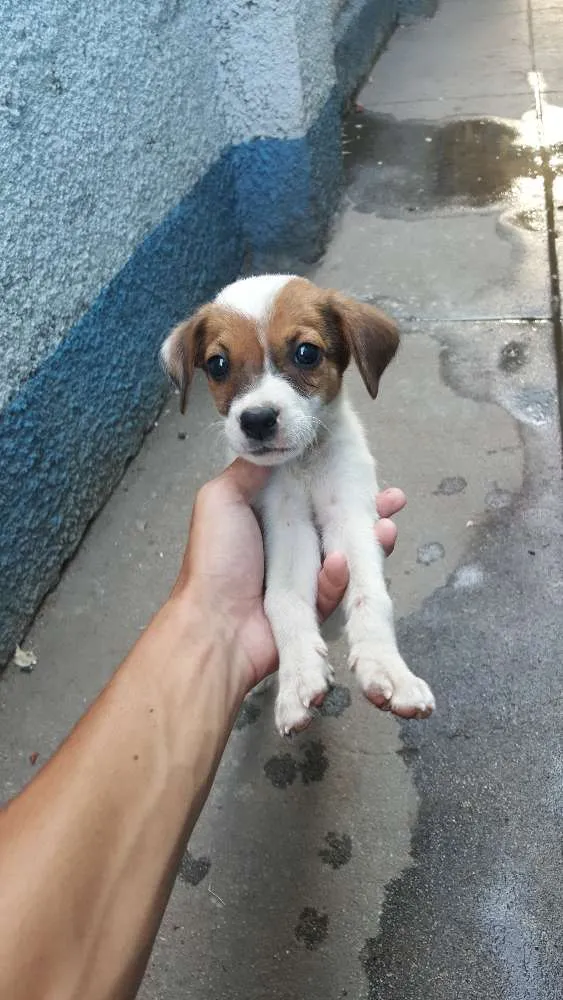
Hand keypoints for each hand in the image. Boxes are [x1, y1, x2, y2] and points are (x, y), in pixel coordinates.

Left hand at [174, 460, 405, 690]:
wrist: (214, 624)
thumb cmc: (214, 560)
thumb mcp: (220, 499)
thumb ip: (246, 472)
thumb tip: (271, 445)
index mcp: (265, 517)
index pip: (308, 492)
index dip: (334, 479)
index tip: (359, 464)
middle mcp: (286, 544)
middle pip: (335, 522)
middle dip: (366, 509)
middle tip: (392, 498)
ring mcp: (301, 577)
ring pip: (346, 554)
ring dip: (369, 540)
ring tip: (387, 527)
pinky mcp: (313, 607)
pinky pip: (337, 588)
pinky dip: (344, 575)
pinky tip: (343, 561)